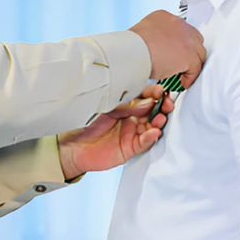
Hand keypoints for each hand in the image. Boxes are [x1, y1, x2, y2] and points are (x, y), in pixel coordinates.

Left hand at [58, 85, 174, 177]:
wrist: (72, 146)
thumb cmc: (85, 124)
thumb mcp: (106, 108)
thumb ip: (126, 105)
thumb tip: (147, 102)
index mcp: (126, 106)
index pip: (145, 97)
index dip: (154, 94)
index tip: (161, 91)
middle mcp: (132, 119)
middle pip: (153, 112)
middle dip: (163, 107)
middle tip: (167, 104)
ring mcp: (132, 133)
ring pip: (152, 127)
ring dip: (159, 122)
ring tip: (161, 118)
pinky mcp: (130, 148)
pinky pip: (144, 142)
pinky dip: (150, 137)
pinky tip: (154, 132)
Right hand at [130, 11, 205, 86]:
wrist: (132, 52)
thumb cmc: (130, 47)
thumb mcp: (141, 36)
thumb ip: (152, 40)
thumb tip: (154, 51)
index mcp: (164, 17)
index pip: (180, 29)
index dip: (179, 43)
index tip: (175, 52)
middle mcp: (177, 24)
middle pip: (193, 38)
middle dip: (189, 51)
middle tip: (182, 64)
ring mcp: (186, 38)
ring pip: (197, 53)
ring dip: (191, 64)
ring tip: (183, 75)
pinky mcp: (189, 55)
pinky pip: (195, 68)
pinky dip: (190, 77)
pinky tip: (183, 82)